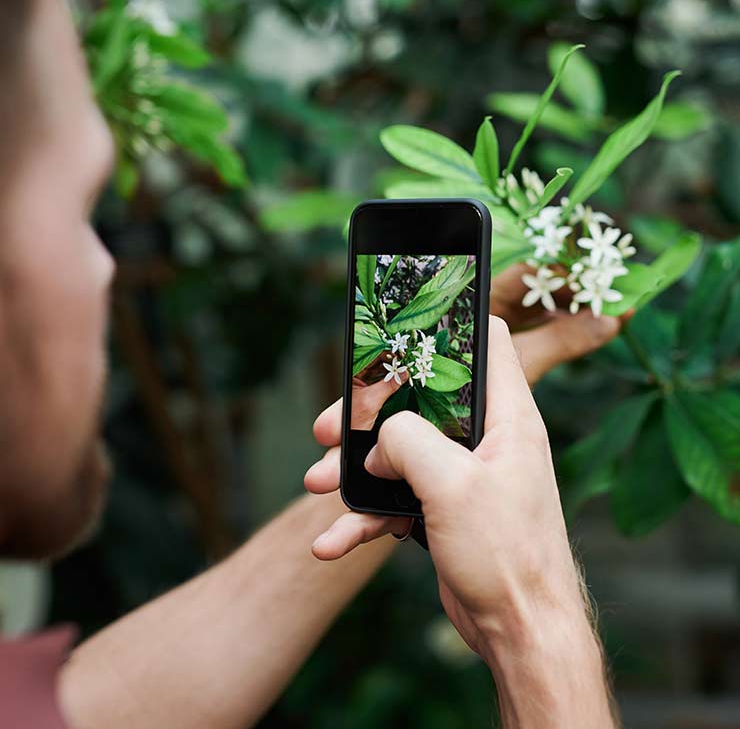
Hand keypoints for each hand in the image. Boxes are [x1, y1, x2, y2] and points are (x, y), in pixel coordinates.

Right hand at [312, 317, 617, 725]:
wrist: (518, 633)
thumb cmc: (505, 555)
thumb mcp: (452, 484)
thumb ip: (408, 441)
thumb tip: (378, 444)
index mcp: (506, 416)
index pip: (485, 342)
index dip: (446, 325)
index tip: (399, 325)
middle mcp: (486, 438)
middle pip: (419, 400)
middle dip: (368, 413)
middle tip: (327, 427)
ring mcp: (462, 475)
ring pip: (398, 451)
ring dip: (354, 468)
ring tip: (316, 484)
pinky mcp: (444, 509)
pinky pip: (395, 499)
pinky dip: (362, 517)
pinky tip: (331, 542)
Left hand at [350, 354, 408, 429]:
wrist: (349, 436)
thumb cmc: (352, 419)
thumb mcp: (372, 400)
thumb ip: (388, 385)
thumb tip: (403, 373)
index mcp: (352, 374)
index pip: (370, 356)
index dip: (385, 353)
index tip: (399, 353)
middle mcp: (359, 376)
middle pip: (377, 362)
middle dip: (391, 360)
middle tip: (406, 360)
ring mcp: (366, 384)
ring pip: (382, 371)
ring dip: (394, 369)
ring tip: (406, 367)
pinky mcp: (373, 392)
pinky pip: (385, 381)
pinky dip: (394, 379)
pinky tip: (403, 377)